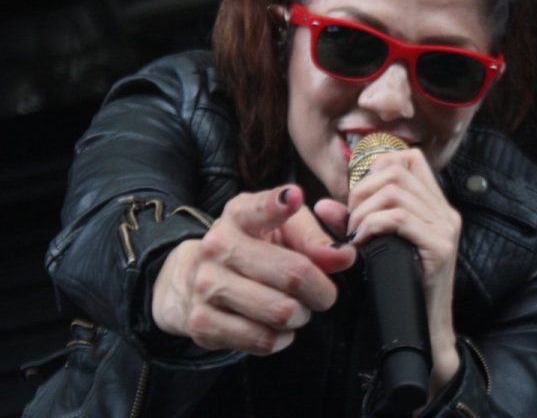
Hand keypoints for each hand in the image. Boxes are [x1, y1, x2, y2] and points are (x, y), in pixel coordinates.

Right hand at [151, 185, 355, 355]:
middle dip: (321, 290)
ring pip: (281, 311)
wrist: (193, 278)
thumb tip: (343, 256)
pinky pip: (263, 339)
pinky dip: (280, 337)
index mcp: (239, 215)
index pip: (258, 208)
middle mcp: (217, 246)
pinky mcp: (203, 322)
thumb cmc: (252, 249)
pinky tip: (273, 325)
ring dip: (300, 315)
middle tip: (321, 293)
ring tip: (294, 308)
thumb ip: (316, 238)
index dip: (278, 204)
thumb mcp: (282, 230)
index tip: (293, 198)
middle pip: (292, 274)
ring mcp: (206, 285)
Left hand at [346, 149, 461, 392]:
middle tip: (350, 219)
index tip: (358, 194)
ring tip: (355, 233)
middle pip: (396, 170)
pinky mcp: (440, 247)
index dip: (377, 165)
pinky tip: (363, 242)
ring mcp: (445, 228)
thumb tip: (322, 205)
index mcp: (434, 205)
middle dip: (362, 190)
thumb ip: (350, 222)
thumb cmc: (398, 284)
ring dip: (364, 210)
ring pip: (395, 191)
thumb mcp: (373, 244)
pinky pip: (399, 218)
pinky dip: (373, 225)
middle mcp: (444, 211)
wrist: (424, 327)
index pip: (409, 158)